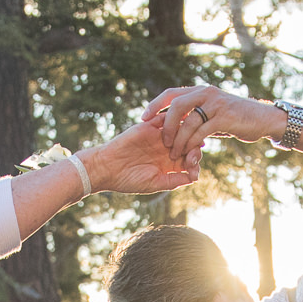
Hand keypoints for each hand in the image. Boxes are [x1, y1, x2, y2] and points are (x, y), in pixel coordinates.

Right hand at [79, 115, 202, 196]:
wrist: (107, 168)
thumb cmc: (129, 180)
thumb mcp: (154, 183)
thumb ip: (174, 180)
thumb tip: (194, 178)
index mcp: (170, 163)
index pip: (190, 158)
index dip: (195, 161)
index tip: (193, 169)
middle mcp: (167, 148)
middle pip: (189, 141)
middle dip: (194, 147)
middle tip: (190, 154)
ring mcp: (159, 136)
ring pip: (180, 128)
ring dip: (185, 133)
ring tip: (183, 142)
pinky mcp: (149, 126)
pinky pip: (164, 117)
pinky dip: (171, 120)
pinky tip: (173, 130)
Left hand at [140, 85, 283, 159]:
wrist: (263, 119)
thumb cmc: (236, 118)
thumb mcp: (213, 112)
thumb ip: (196, 114)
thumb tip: (176, 122)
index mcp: (200, 91)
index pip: (171, 93)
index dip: (155, 105)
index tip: (143, 118)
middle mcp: (206, 93)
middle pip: (176, 105)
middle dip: (165, 125)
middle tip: (161, 141)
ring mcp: (216, 104)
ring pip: (188, 121)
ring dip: (179, 140)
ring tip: (174, 153)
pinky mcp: (224, 118)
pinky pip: (201, 132)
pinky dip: (192, 144)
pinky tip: (189, 154)